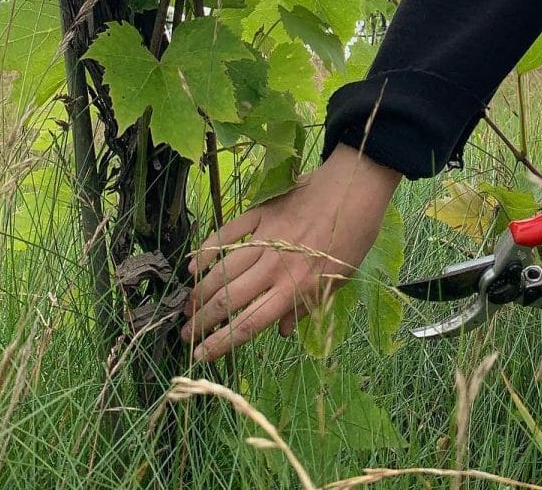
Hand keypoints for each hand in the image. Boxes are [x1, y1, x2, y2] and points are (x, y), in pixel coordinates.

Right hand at [182, 143, 401, 360]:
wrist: (355, 186)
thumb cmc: (353, 235)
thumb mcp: (338, 280)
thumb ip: (306, 307)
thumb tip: (280, 332)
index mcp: (295, 287)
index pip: (248, 323)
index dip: (221, 343)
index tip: (200, 355)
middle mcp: (274, 266)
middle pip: (228, 299)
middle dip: (202, 321)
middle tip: (185, 334)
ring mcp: (264, 238)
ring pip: (222, 270)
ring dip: (199, 291)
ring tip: (186, 308)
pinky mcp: (260, 213)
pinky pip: (226, 234)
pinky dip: (206, 250)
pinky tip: (192, 265)